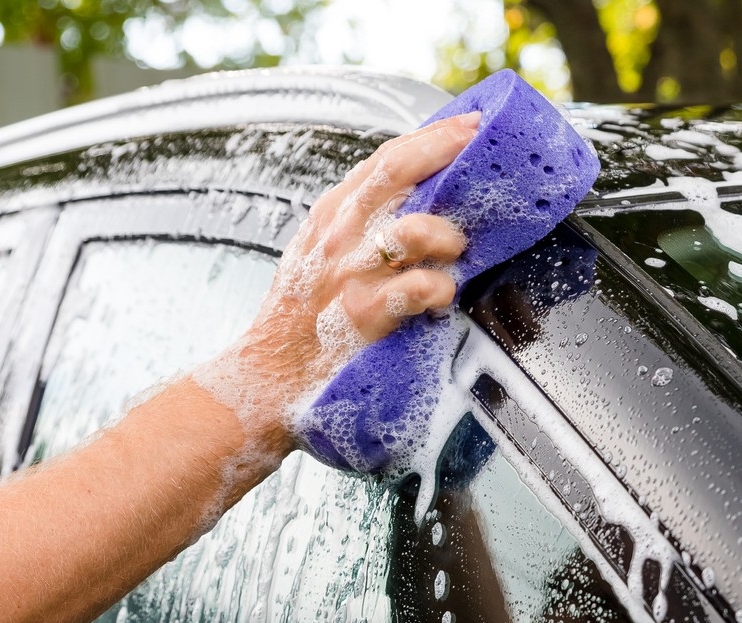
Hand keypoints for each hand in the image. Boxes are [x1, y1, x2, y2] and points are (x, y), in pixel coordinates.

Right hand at [193, 112, 479, 459]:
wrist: (265, 379)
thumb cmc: (300, 319)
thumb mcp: (319, 254)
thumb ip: (360, 225)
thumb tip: (415, 201)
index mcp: (331, 217)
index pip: (383, 160)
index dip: (430, 138)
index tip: (468, 124)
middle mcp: (338, 238)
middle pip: (393, 174)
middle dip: (441, 151)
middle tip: (476, 145)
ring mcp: (348, 276)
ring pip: (408, 230)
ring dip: (443, 235)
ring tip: (454, 251)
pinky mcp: (360, 319)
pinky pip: (412, 290)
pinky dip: (437, 289)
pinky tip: (441, 296)